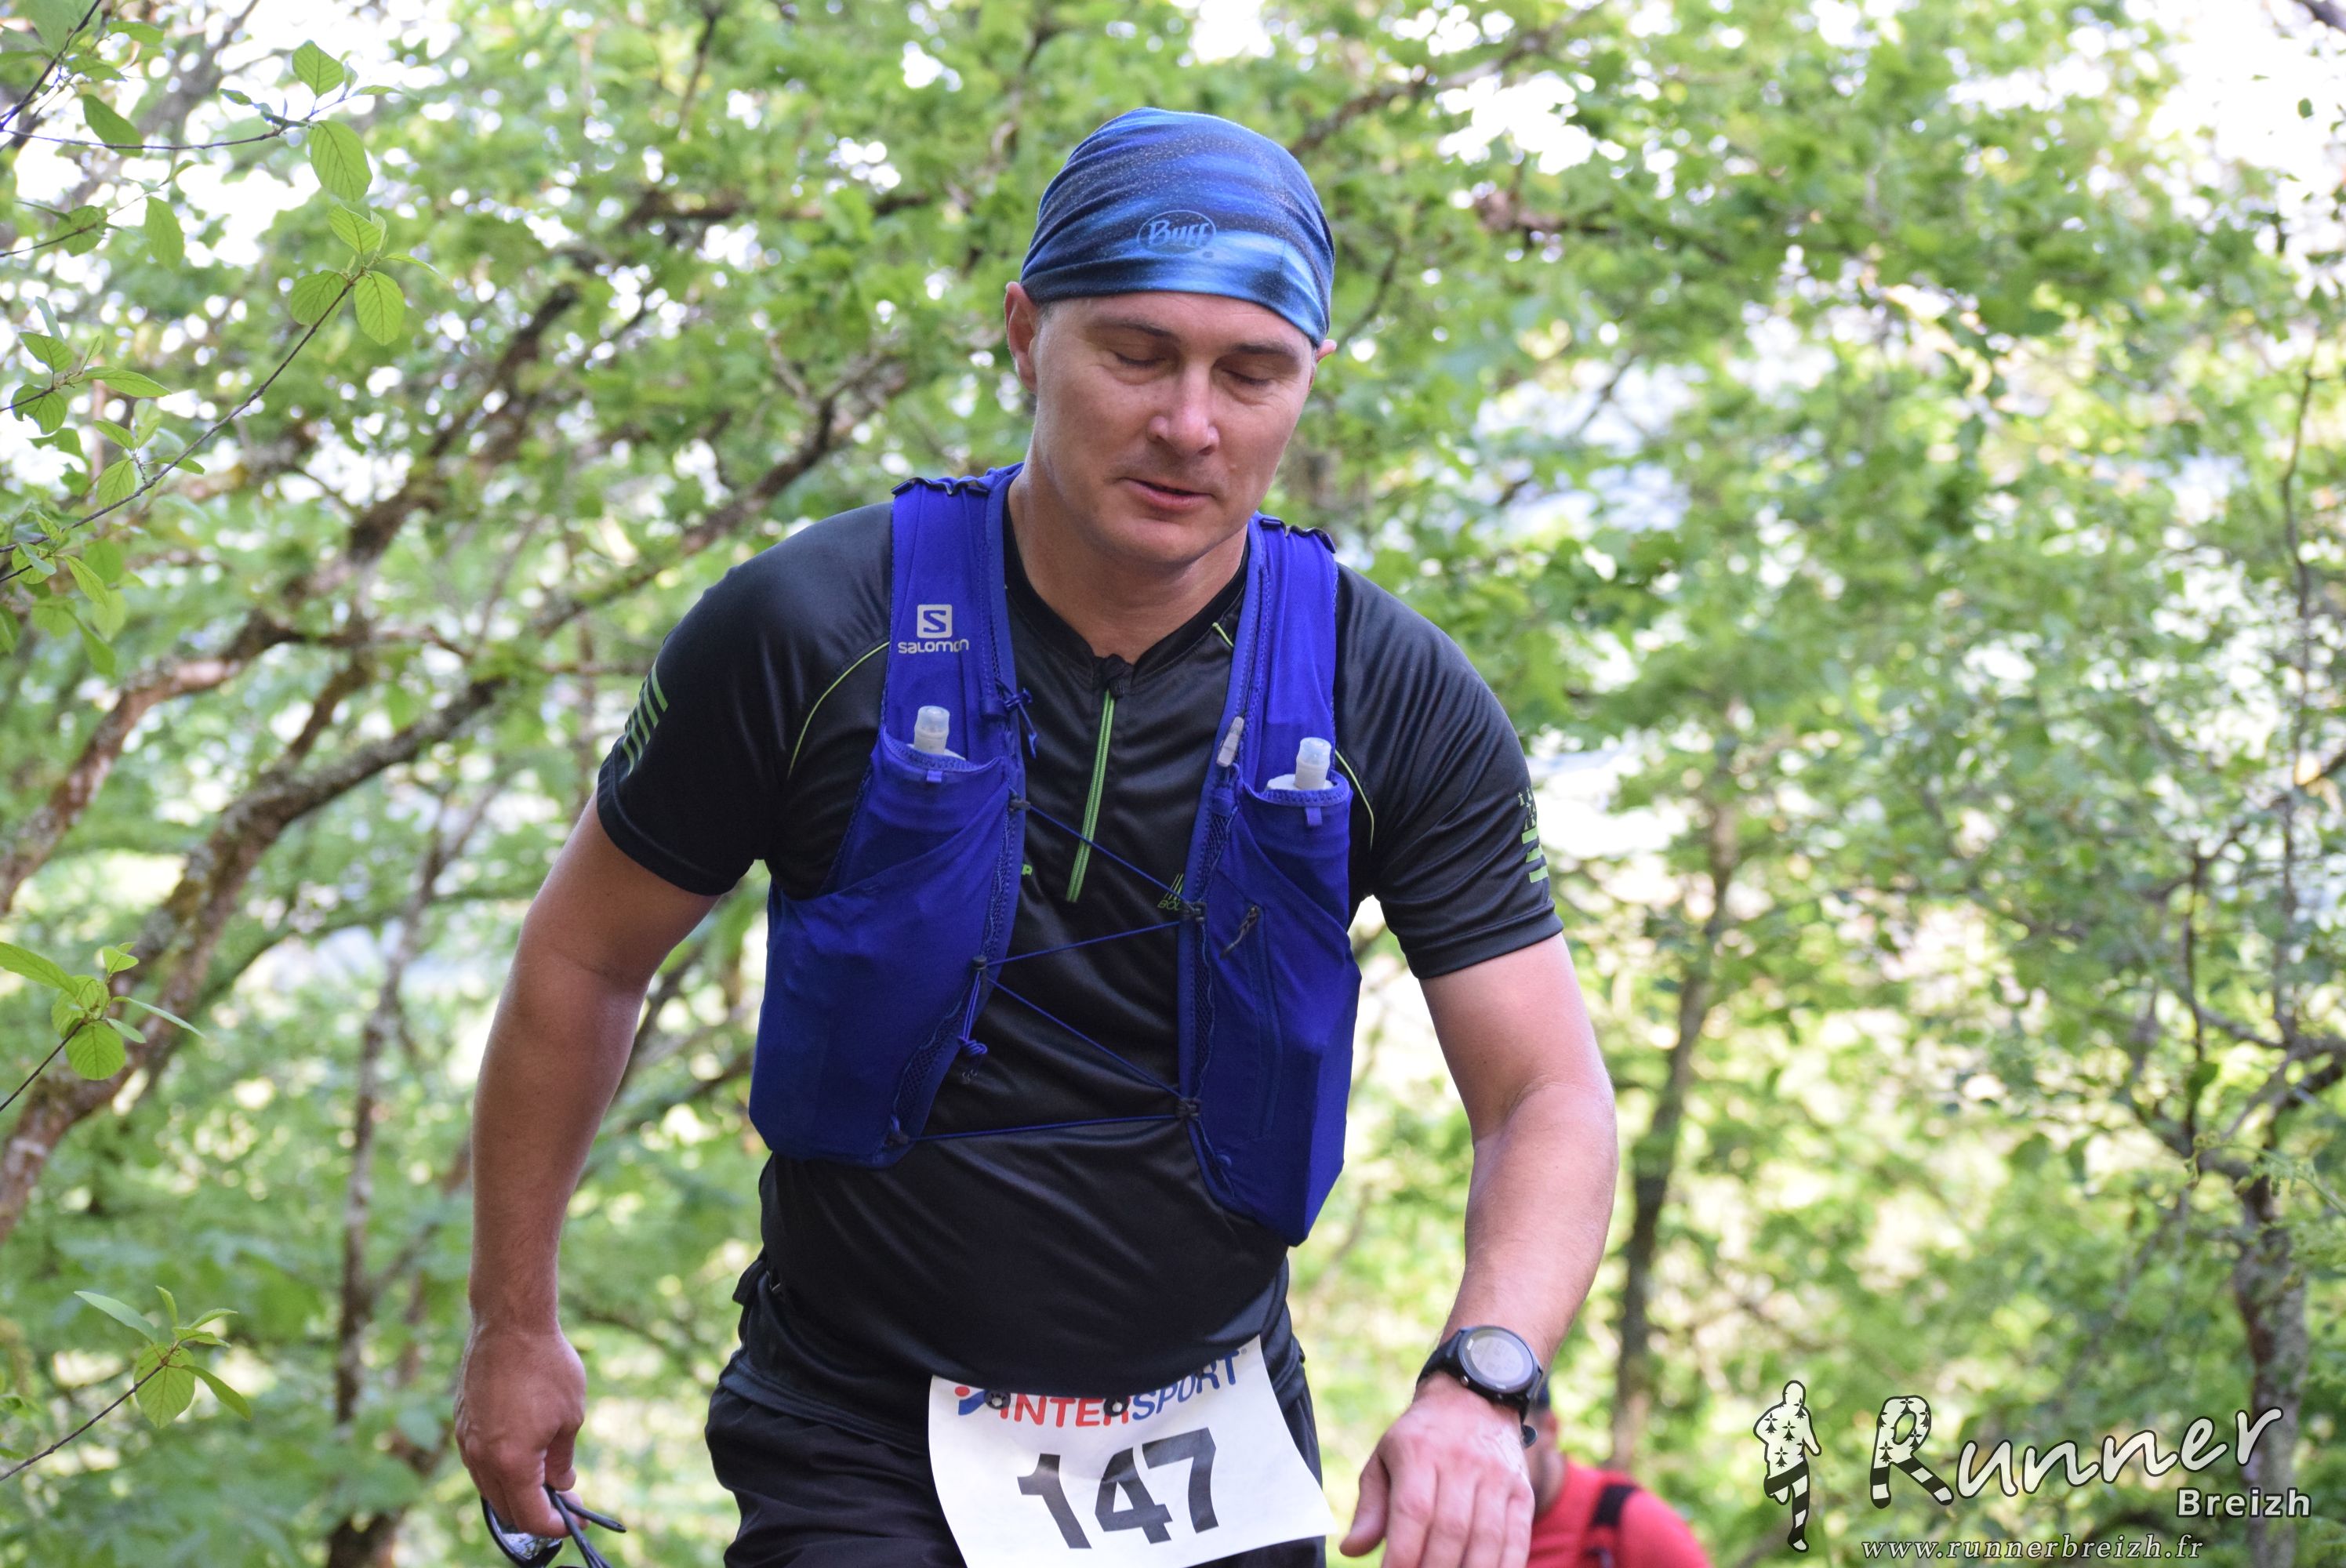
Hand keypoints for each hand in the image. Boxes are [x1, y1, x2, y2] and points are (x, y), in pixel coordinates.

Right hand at [455, 1321, 586, 1538]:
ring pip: (489, 1486)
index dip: (554, 1526)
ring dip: (516, 1492)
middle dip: (536, 1513)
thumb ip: (562, 1459)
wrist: (510, 1323)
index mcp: (511, 1462)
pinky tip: (524, 1454)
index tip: (575, 1522)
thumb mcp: (570, 1416)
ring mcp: (466, 1440)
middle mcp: (481, 1457)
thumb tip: (561, 1485)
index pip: (529, 1516)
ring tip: (546, 1480)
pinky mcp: (462, 1422)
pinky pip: (479, 1461)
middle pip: (506, 1507)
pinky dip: (500, 1469)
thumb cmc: (546, 1366)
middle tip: (564, 1504)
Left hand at [1340, 1374, 1533, 1567]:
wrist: (1474, 1398)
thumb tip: (1352, 1550)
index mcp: (1419, 1451)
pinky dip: (1504, 1567)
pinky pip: (1516, 1538)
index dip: (1403, 1553)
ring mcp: (1496, 1476)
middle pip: (1451, 1529)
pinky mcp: (1521, 1490)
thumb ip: (1371, 1507)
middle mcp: (1461, 1461)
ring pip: (1486, 1537)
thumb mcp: (1386, 1458)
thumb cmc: (1420, 1439)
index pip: (1414, 1510)